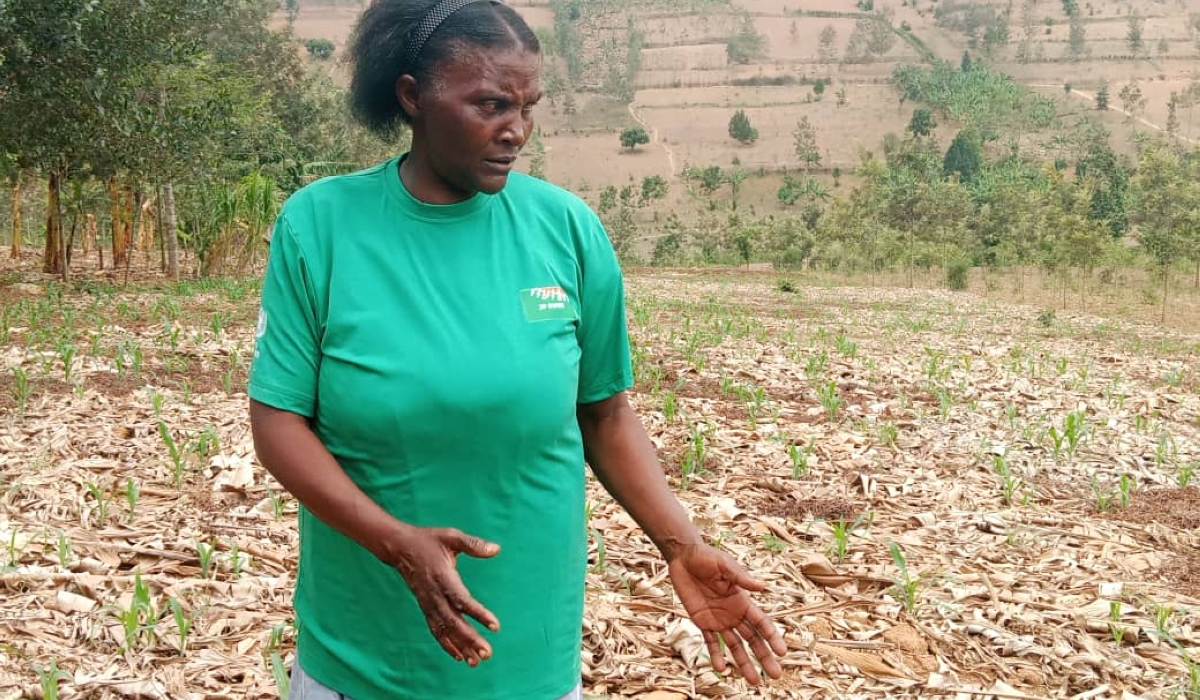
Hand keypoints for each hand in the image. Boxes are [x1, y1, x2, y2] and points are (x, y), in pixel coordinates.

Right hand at [387, 526, 501, 666]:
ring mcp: (428, 603)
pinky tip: (459, 656)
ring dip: (460, 646)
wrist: (399, 548)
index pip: (462, 599)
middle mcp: (434, 594)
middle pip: (453, 621)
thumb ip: (474, 544)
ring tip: (476, 661)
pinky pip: (436, 629)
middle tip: (487, 653)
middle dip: (470, 639)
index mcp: (442, 577)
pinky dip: (447, 644)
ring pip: (445, 629)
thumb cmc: (428, 540)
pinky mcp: (426, 607)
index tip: (495, 626)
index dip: (478, 614)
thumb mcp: (451, 536)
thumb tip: (497, 549)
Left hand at [667, 544, 786, 684]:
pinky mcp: (702, 622)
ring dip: (744, 663)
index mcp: (743, 600)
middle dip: (764, 656)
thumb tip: (762, 587)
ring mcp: (719, 620)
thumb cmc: (706, 557)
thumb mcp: (724, 565)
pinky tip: (721, 669)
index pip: (761, 622)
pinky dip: (715, 655)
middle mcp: (734, 613)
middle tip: (776, 675)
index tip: (783, 652)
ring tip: (754, 682)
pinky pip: (710, 643)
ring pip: (735, 646)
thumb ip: (741, 577)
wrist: (683, 558)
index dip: (772, 637)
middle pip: (753, 639)